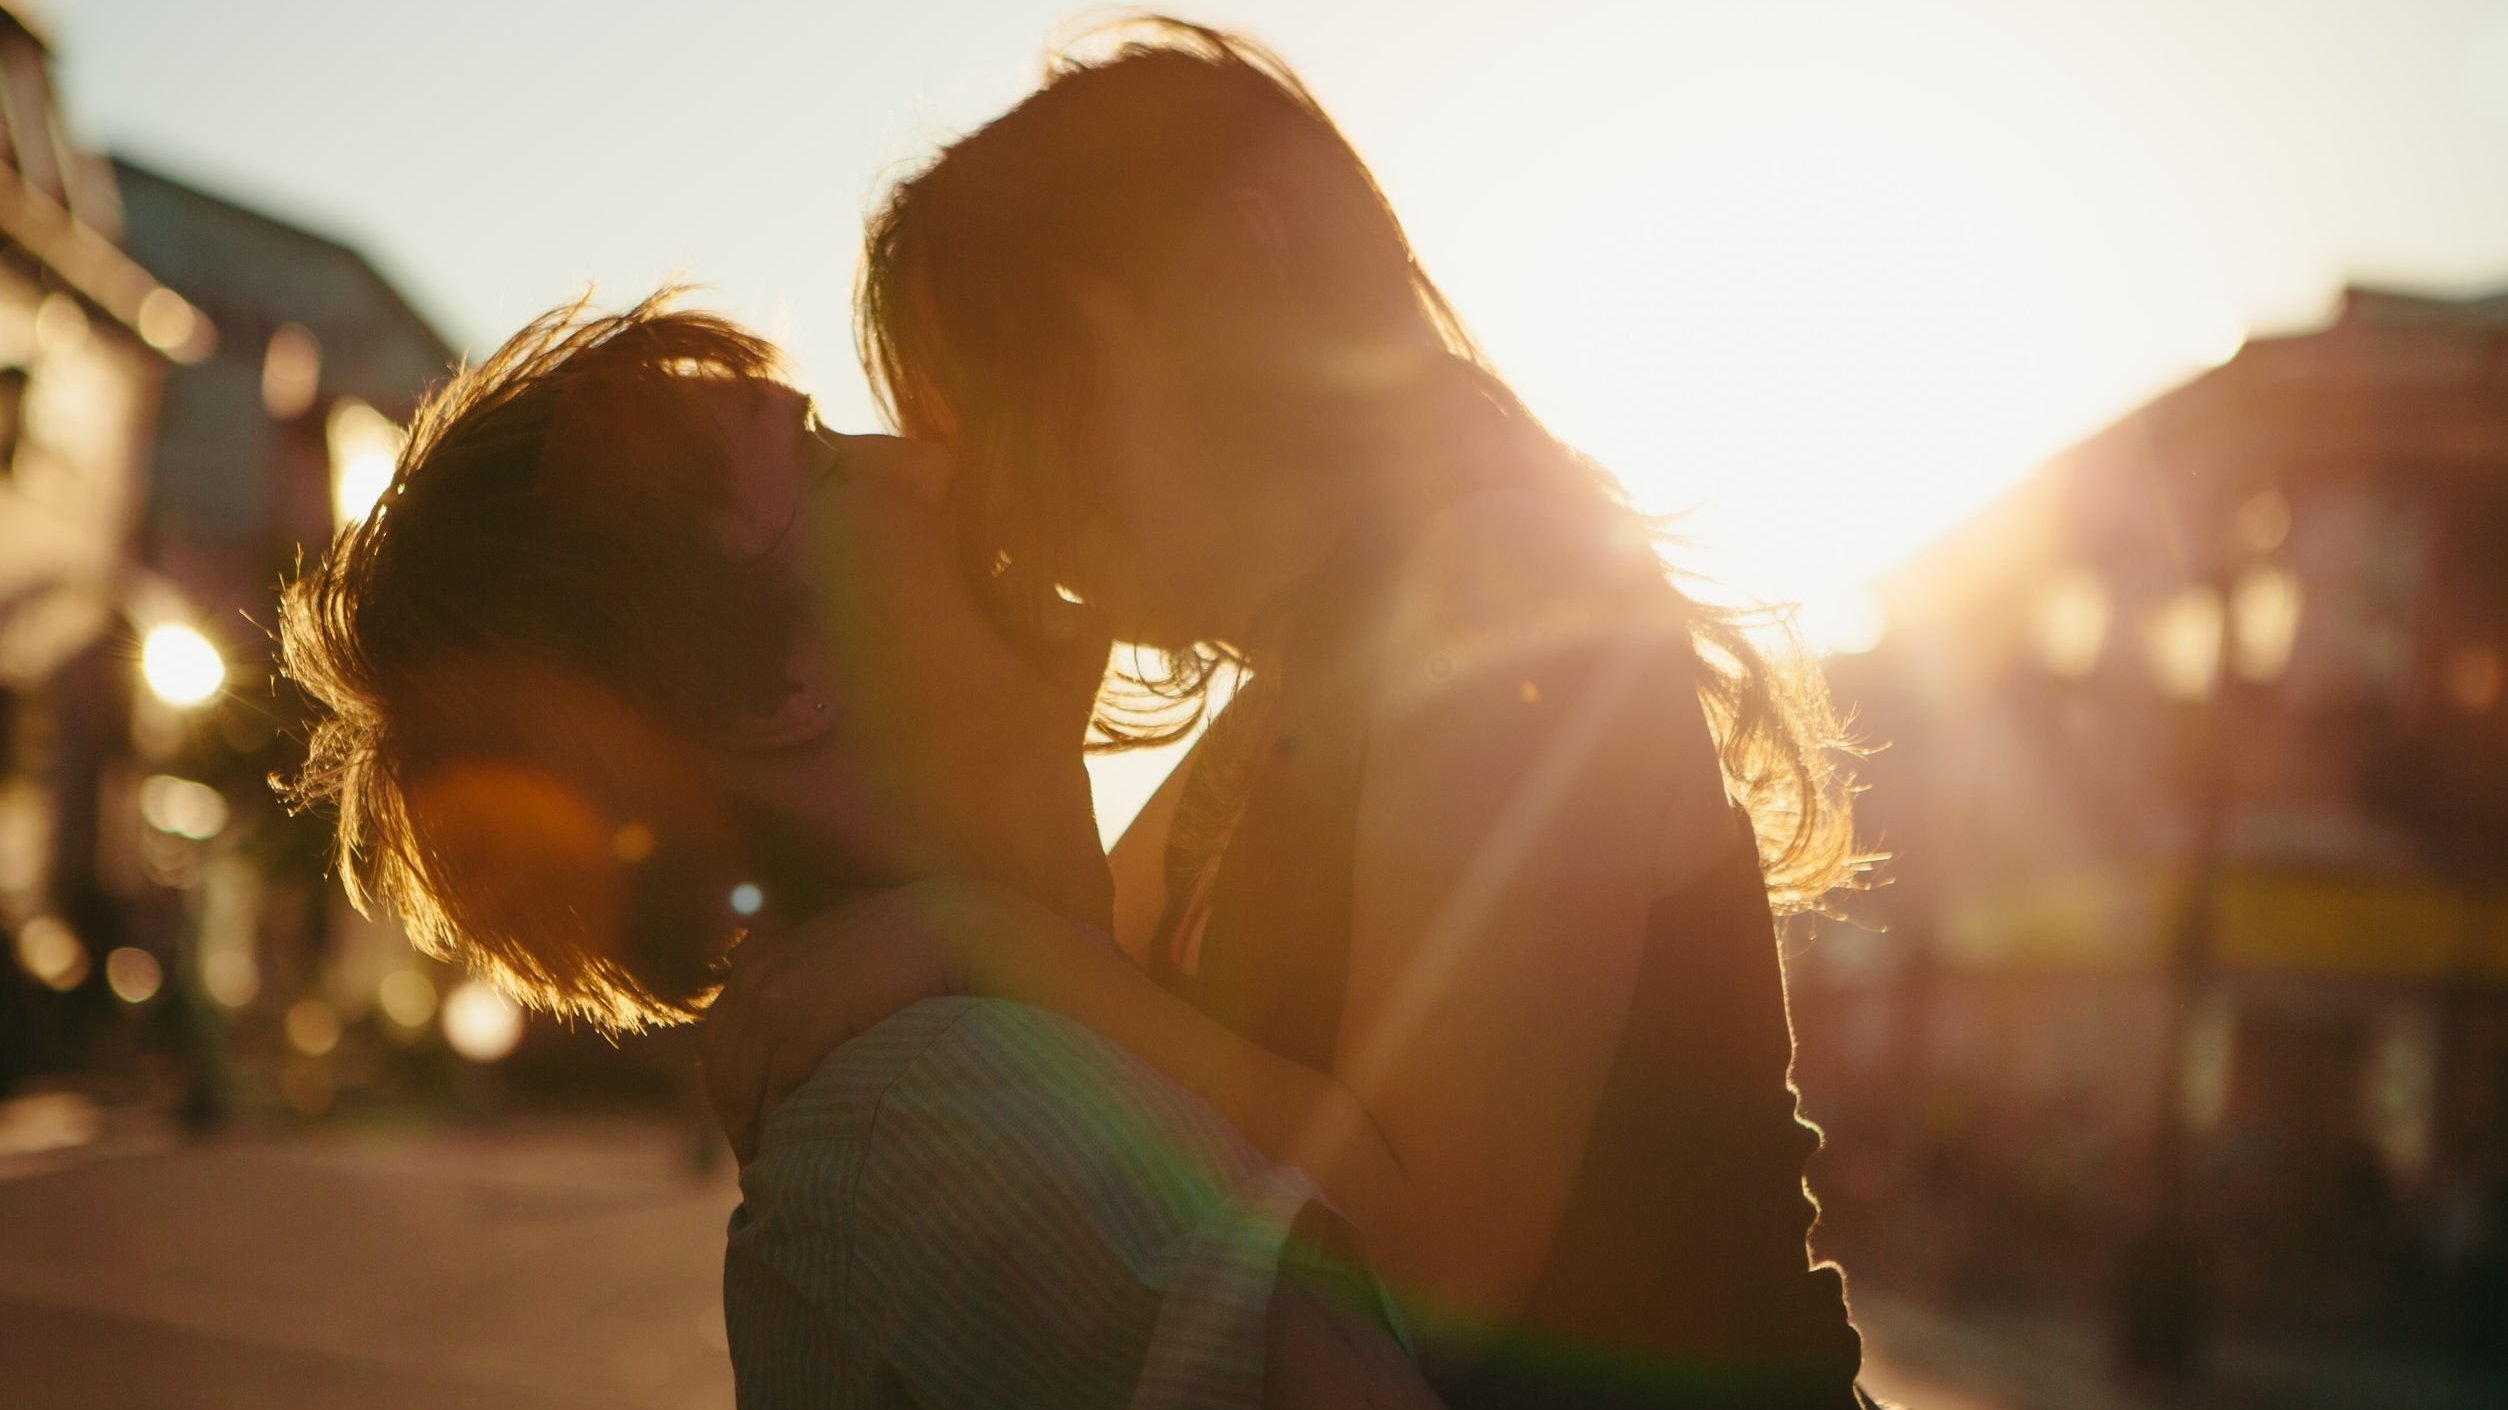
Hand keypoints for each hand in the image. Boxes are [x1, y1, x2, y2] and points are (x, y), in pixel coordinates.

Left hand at [699, 876, 1062, 1162]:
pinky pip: (779, 1085)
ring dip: (753, 1131)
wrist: (955, 927)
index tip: (750, 1131)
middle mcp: (758, 973)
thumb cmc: (912, 952)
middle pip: (722, 1066)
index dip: (730, 1092)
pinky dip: (783, 1124)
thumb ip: (812, 980)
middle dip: (736, 1119)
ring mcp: (776, 993)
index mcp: (762, 956)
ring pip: (743, 1082)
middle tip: (758, 1165)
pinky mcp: (804, 1016)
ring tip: (776, 1171)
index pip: (721, 1041)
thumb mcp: (847, 958)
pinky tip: (801, 1152)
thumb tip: (795, 1022)